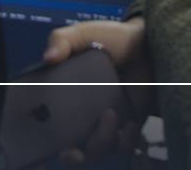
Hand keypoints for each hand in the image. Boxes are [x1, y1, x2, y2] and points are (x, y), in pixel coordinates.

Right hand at [42, 19, 153, 162]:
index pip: (44, 123)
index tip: (43, 150)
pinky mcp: (126, 128)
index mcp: (62, 94)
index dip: (42, 140)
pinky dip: (125, 141)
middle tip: (73, 153)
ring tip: (111, 115)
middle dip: (71, 157)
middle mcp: (80, 114)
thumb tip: (48, 57)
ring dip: (101, 141)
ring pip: (96, 151)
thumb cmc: (112, 38)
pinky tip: (129, 124)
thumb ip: (61, 40)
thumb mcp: (83, 34)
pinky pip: (122, 147)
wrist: (148, 45)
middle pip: (69, 148)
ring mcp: (103, 123)